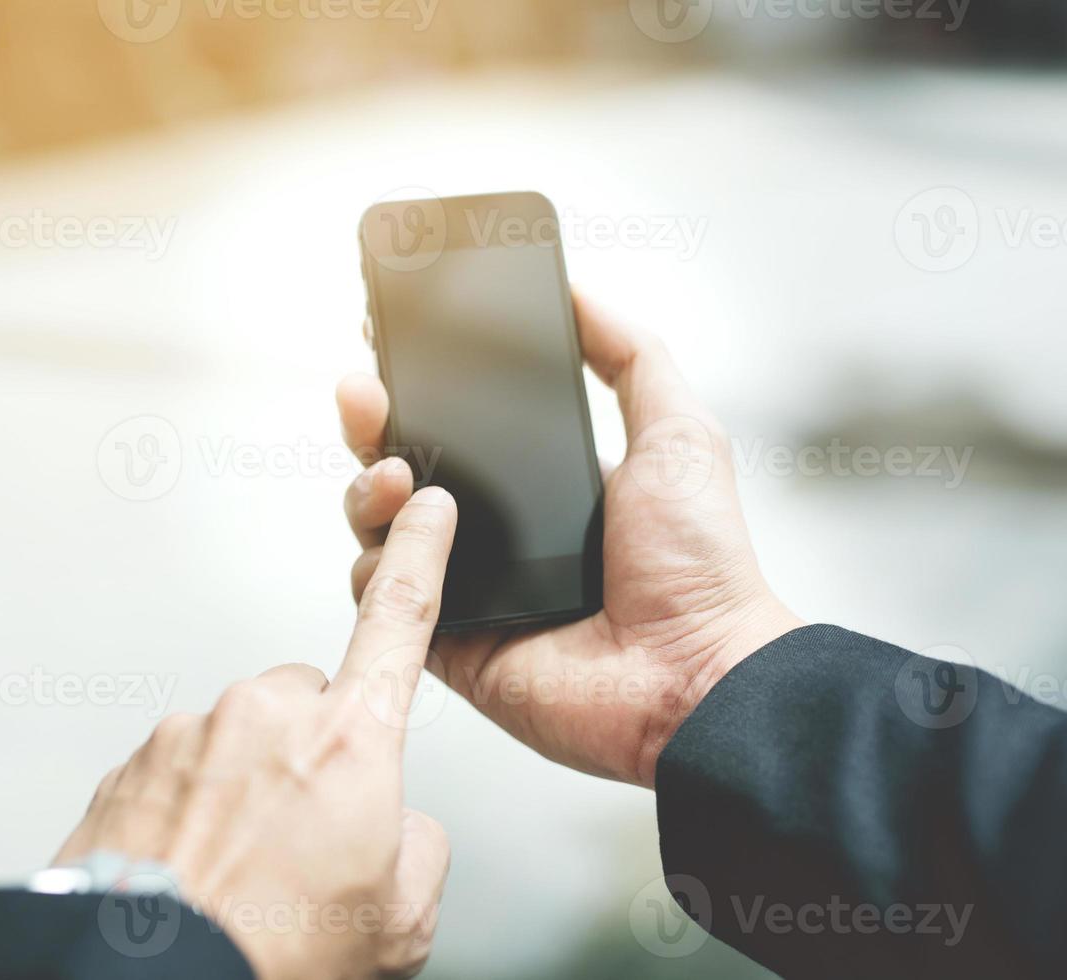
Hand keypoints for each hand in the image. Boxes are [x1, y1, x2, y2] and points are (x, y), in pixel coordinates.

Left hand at [54, 488, 458, 979]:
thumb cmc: (269, 953)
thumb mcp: (400, 919)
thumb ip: (421, 846)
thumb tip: (400, 830)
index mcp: (348, 743)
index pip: (399, 622)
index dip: (421, 556)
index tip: (426, 509)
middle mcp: (266, 718)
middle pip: (313, 701)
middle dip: (316, 749)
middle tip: (305, 836)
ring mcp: (191, 735)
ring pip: (243, 737)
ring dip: (249, 784)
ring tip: (244, 864)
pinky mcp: (134, 762)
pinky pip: (184, 767)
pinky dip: (194, 806)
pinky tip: (197, 864)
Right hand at [335, 294, 802, 787]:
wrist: (695, 675)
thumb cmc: (701, 564)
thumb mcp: (678, 431)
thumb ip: (632, 355)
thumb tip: (579, 291)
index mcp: (544, 485)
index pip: (460, 423)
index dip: (420, 384)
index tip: (392, 342)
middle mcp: (499, 533)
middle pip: (403, 466)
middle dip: (372, 422)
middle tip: (365, 392)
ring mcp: (470, 589)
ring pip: (380, 527)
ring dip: (368, 486)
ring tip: (394, 469)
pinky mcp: (449, 643)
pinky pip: (386, 599)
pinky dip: (382, 563)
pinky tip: (411, 533)